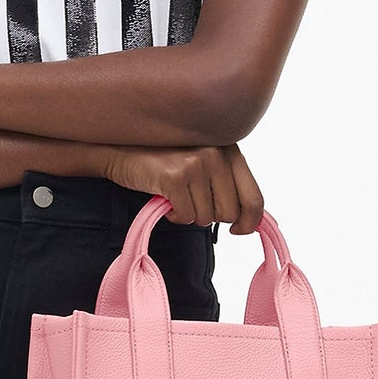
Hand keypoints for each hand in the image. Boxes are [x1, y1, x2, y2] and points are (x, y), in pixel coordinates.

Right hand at [99, 143, 264, 232]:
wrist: (123, 148)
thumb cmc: (166, 159)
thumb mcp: (204, 163)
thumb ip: (228, 184)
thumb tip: (250, 222)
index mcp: (229, 149)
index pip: (254, 198)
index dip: (249, 222)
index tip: (238, 230)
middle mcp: (217, 153)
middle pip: (229, 214)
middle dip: (210, 216)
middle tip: (192, 202)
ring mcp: (196, 163)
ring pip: (206, 218)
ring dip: (189, 215)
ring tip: (176, 196)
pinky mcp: (175, 177)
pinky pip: (185, 217)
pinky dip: (174, 216)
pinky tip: (165, 198)